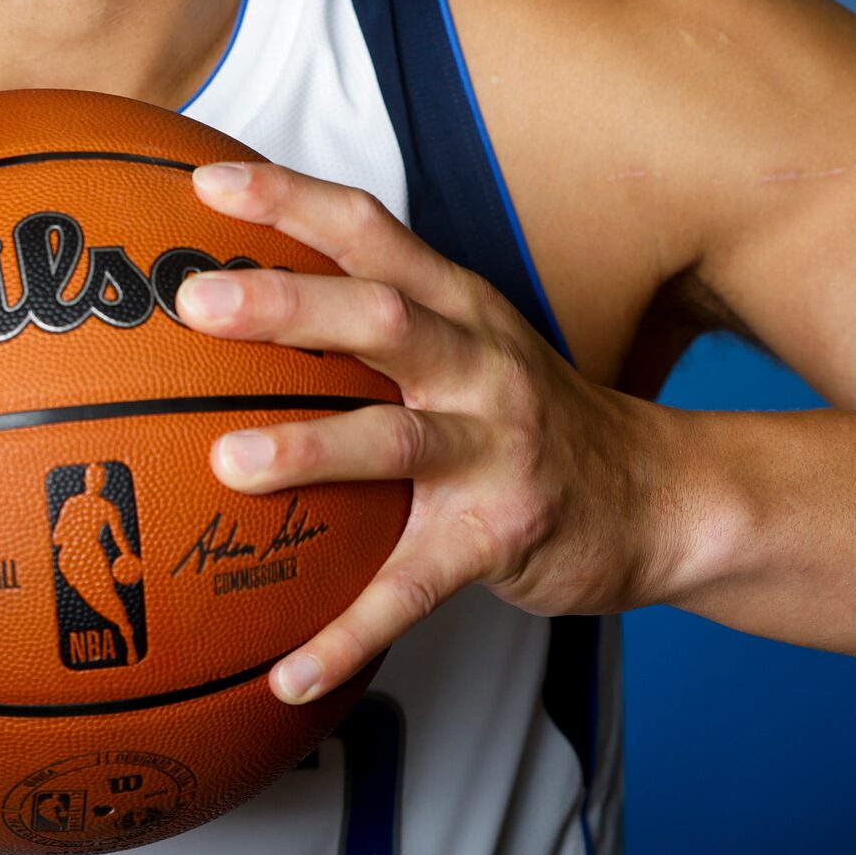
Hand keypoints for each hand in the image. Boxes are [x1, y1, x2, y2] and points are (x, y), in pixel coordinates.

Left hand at [172, 161, 681, 704]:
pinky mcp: (502, 536)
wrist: (657, 496)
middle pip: (383, 317)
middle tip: (198, 303)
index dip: (292, 199)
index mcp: (459, 306)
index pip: (371, 231)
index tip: (208, 181)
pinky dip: (350, 632)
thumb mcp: (467, 338)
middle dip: (290, 304)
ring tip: (228, 463)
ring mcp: (495, 450)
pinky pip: (416, 589)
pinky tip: (286, 673)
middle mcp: (479, 364)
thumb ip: (374, 309)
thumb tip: (237, 287)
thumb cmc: (527, 412)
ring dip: (314, 449)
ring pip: (399, 441)